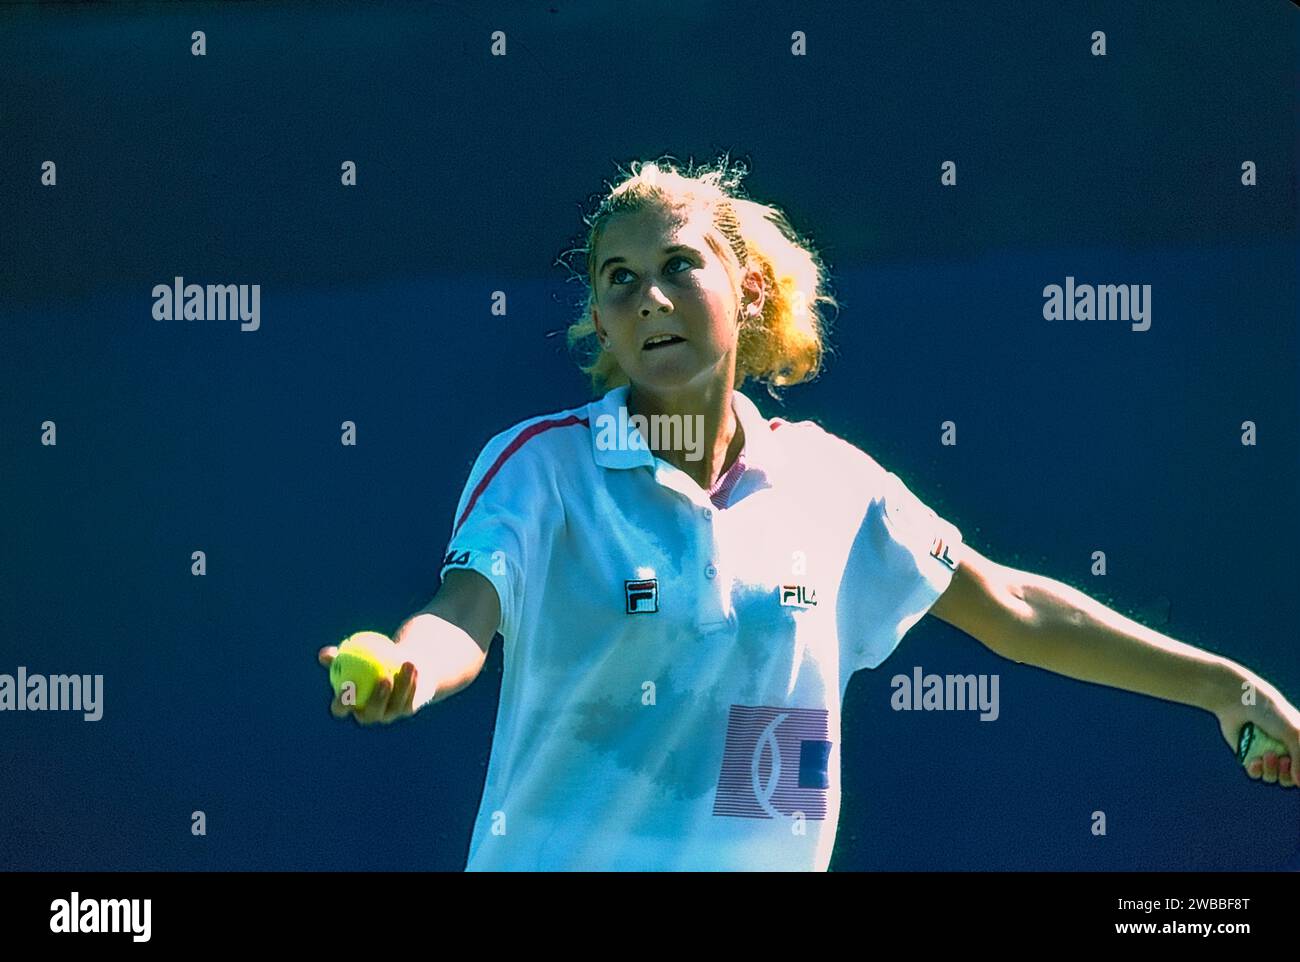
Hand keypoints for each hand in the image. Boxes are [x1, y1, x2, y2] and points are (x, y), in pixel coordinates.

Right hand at [318, 645, 418, 725]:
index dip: (342, 702)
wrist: (397, 663)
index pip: (341, 709)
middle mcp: (369, 714)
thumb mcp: (354, 654)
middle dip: (377, 698)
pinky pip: (410, 697)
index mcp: (351, 706)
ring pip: (395, 704)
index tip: (348, 685)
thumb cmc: (368, 659)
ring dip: (401, 684)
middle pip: (371, 713)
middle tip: (383, 678)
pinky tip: (412, 666)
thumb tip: (325, 654)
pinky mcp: (407, 709)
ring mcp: (389, 714)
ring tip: (404, 666)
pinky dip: (411, 681)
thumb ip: (338, 656)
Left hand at [1213, 673, 1299, 787]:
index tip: (1292, 761)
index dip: (1299, 774)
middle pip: (1290, 779)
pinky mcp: (1248, 755)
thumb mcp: (1294, 734)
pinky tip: (1254, 761)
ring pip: (1273, 777)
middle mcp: (1284, 750)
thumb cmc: (1271, 714)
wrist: (1239, 702)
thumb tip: (1299, 783)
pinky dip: (1256, 770)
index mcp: (1298, 742)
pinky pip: (1255, 773)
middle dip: (1287, 774)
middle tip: (1282, 760)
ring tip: (1266, 755)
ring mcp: (1266, 753)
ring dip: (1271, 771)